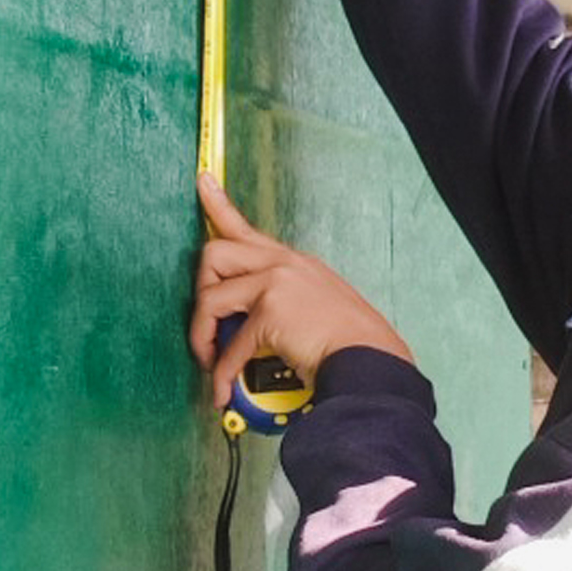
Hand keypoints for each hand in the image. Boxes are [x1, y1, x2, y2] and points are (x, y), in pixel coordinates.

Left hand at [189, 172, 412, 410]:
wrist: (370, 359)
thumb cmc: (350, 343)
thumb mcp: (319, 306)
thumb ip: (284, 304)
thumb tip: (249, 328)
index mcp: (294, 263)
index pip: (246, 228)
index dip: (218, 204)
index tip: (202, 180)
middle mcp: (283, 263)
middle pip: (214, 253)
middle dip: (201, 290)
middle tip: (209, 324)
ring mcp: (276, 282)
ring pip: (210, 296)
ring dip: (202, 334)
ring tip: (211, 360)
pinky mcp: (270, 310)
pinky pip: (229, 343)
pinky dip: (222, 372)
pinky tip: (224, 390)